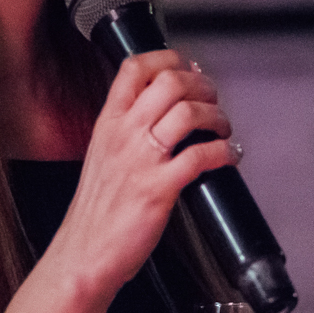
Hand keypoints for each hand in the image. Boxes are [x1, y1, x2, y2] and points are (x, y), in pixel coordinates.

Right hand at [47, 50, 235, 299]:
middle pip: (170, 81)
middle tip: (213, 98)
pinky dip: (225, 151)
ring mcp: (141, 160)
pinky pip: (202, 156)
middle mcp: (124, 135)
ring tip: (223, 128)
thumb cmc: (95, 214)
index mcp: (108, 124)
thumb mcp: (102, 158)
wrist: (83, 254)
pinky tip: (229, 156)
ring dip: (217, 116)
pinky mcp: (159, 189)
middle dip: (202, 85)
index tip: (188, 67)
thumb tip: (163, 113)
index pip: (135, 68)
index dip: (169, 58)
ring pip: (188, 112)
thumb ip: (127, 132)